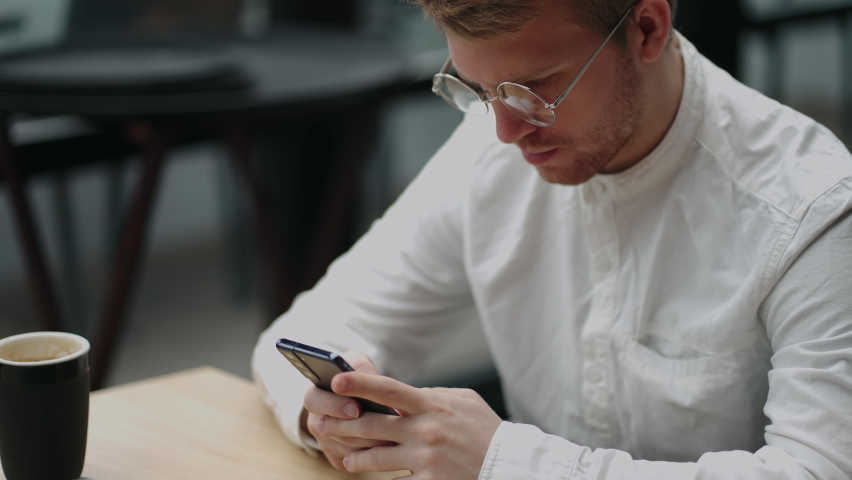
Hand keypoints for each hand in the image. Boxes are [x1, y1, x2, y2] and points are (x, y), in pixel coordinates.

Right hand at [302, 350, 394, 470]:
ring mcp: (325, 441)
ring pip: (343, 447)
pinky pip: (352, 462)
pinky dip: (371, 455)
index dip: (333, 405)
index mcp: (315, 394)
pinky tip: (388, 446)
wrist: (365, 392)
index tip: (355, 408)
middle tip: (378, 426)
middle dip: (354, 428)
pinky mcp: (337, 458)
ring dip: (368, 442)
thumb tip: (366, 378)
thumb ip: (359, 368)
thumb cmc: (359, 373)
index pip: (313, 400)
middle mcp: (316, 419)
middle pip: (327, 429)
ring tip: (393, 436)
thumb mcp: (358, 362)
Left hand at [319, 371, 502, 479]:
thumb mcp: (463, 400)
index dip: (360, 384)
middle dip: (342, 425)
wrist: (508, 465)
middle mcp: (425, 430)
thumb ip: (433, 395)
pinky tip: (372, 478)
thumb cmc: (486, 430)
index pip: (388, 388)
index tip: (336, 380)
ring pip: (376, 457)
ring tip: (347, 459)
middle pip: (372, 425)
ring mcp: (425, 458)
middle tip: (322, 424)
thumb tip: (407, 393)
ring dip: (356, 458)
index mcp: (432, 404)